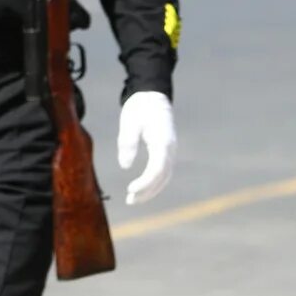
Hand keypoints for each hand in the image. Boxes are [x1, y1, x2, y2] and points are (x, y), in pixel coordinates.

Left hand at [117, 91, 175, 205]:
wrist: (152, 94)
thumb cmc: (140, 107)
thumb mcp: (129, 122)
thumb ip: (127, 143)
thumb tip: (125, 166)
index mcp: (162, 142)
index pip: (156, 169)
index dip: (145, 183)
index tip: (130, 190)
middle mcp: (170, 149)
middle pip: (162, 177)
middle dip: (147, 191)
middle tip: (130, 200)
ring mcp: (170, 150)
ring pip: (164, 176)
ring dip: (151, 189)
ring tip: (133, 198)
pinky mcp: (166, 150)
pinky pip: (163, 171)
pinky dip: (154, 182)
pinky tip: (142, 188)